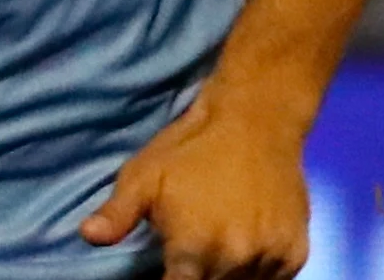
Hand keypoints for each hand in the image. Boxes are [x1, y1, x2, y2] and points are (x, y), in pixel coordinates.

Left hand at [79, 90, 311, 278]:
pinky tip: (243, 251)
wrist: (256, 119)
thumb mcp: (144, 175)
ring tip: (215, 248)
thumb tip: (88, 236)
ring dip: (227, 276)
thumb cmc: (191, 147)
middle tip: (188, 252)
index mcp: (193, 249)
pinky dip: (257, 273)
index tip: (166, 271)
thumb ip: (117, 214)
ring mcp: (269, 258)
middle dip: (196, 277)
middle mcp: (234, 261)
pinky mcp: (295, 253)